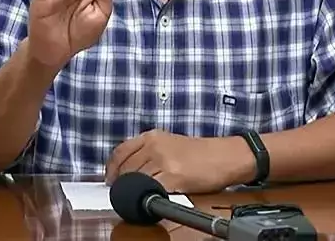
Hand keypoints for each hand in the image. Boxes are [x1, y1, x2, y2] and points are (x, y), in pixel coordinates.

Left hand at [104, 130, 255, 193]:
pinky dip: (146, 195)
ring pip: (135, 179)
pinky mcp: (172, 176)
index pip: (121, 151)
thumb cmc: (201, 153)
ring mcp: (162, 160)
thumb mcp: (170, 142)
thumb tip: (129, 168)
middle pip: (125, 168)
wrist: (224, 157)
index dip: (112, 168)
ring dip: (132, 190)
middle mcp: (155, 145)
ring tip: (136, 195)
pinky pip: (150, 188)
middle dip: (121, 182)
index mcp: (152, 136)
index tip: (111, 179)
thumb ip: (149, 151)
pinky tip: (149, 197)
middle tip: (122, 191)